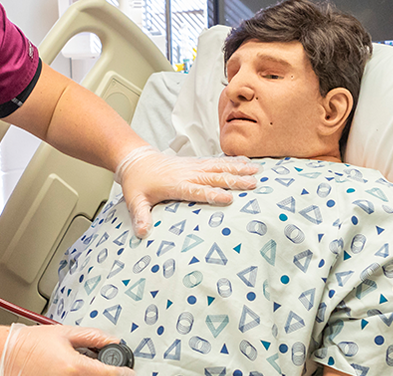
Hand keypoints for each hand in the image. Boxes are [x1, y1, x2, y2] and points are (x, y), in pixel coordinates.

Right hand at [0, 323, 133, 375]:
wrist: (4, 356)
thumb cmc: (29, 344)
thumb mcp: (65, 333)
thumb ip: (93, 337)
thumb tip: (113, 342)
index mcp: (75, 368)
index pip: (112, 375)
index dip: (124, 372)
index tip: (127, 372)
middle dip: (106, 374)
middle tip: (104, 368)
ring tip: (81, 368)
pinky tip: (71, 372)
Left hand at [114, 146, 259, 237]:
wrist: (136, 159)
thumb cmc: (137, 182)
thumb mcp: (135, 200)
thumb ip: (140, 216)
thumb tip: (142, 233)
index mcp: (174, 184)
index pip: (196, 190)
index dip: (212, 194)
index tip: (229, 199)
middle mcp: (187, 173)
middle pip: (214, 177)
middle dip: (234, 180)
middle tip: (253, 184)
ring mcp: (192, 166)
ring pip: (218, 167)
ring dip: (238, 169)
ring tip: (257, 171)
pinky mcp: (195, 163)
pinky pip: (216, 161)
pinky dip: (232, 162)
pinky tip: (246, 162)